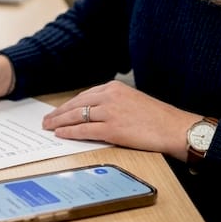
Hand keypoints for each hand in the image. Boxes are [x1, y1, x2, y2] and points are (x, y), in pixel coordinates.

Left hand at [42, 80, 200, 160]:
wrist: (174, 127)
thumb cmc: (157, 118)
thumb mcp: (132, 100)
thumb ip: (113, 103)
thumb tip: (95, 113)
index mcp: (114, 88)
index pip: (84, 95)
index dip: (68, 105)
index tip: (59, 110)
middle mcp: (110, 96)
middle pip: (76, 104)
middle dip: (58, 112)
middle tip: (46, 119)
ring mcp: (110, 112)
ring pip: (76, 116)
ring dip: (59, 122)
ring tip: (48, 127)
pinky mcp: (112, 129)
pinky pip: (84, 130)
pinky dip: (69, 132)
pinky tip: (60, 134)